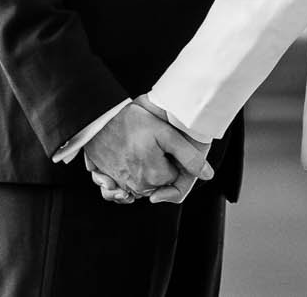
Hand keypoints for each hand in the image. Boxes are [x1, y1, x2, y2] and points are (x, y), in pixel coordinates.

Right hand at [81, 101, 210, 203]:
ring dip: (143, 173)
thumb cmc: (133, 122)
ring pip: (141, 185)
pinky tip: (126, 163)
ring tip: (139, 149)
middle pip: (158, 183)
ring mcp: (120, 184)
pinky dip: (123, 180)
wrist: (99, 117)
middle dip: (159, 166)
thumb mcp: (166, 134)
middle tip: (151, 143)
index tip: (163, 142)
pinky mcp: (107, 179)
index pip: (174, 176)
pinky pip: (119, 188)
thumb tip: (208, 175)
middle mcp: (137, 186)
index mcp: (155, 176)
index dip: (172, 158)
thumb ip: (189, 156)